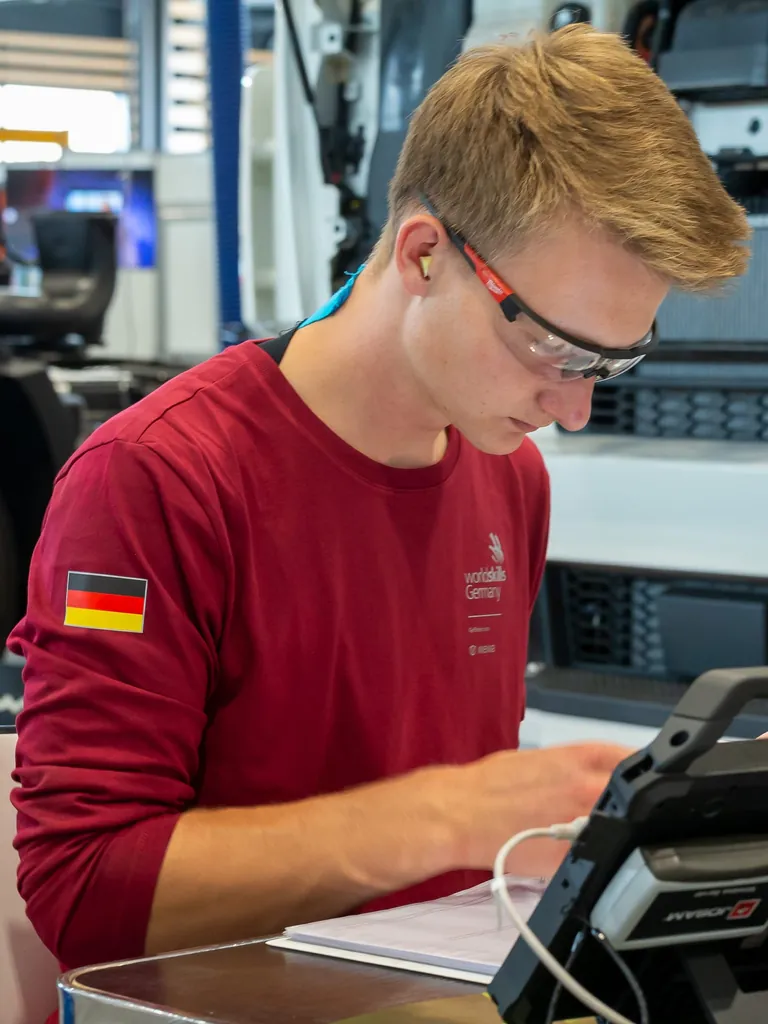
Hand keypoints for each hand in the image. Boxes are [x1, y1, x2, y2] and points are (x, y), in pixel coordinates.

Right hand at [437, 743, 631, 877]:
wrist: (460, 813)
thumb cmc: (492, 784)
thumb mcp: (541, 759)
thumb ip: (578, 767)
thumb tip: (601, 775)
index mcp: (579, 759)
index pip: (634, 758)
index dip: (648, 769)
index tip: (655, 778)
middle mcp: (587, 787)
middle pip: (639, 795)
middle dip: (642, 802)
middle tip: (640, 810)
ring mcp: (583, 824)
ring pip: (625, 827)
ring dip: (627, 829)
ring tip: (616, 833)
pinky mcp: (571, 858)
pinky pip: (603, 858)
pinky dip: (606, 857)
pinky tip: (598, 856)